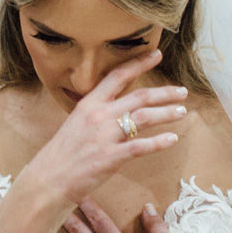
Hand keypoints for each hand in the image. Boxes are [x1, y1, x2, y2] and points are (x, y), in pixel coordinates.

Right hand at [16, 50, 187, 209]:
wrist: (49, 178)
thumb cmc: (63, 153)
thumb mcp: (77, 122)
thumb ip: (97, 112)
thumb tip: (118, 105)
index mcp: (89, 103)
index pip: (118, 76)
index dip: (139, 63)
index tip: (156, 54)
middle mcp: (99, 115)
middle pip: (140, 96)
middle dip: (165, 92)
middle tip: (182, 91)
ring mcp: (105, 136)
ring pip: (144, 117)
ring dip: (167, 112)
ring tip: (182, 111)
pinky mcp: (111, 157)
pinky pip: (141, 146)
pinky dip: (159, 142)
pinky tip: (172, 139)